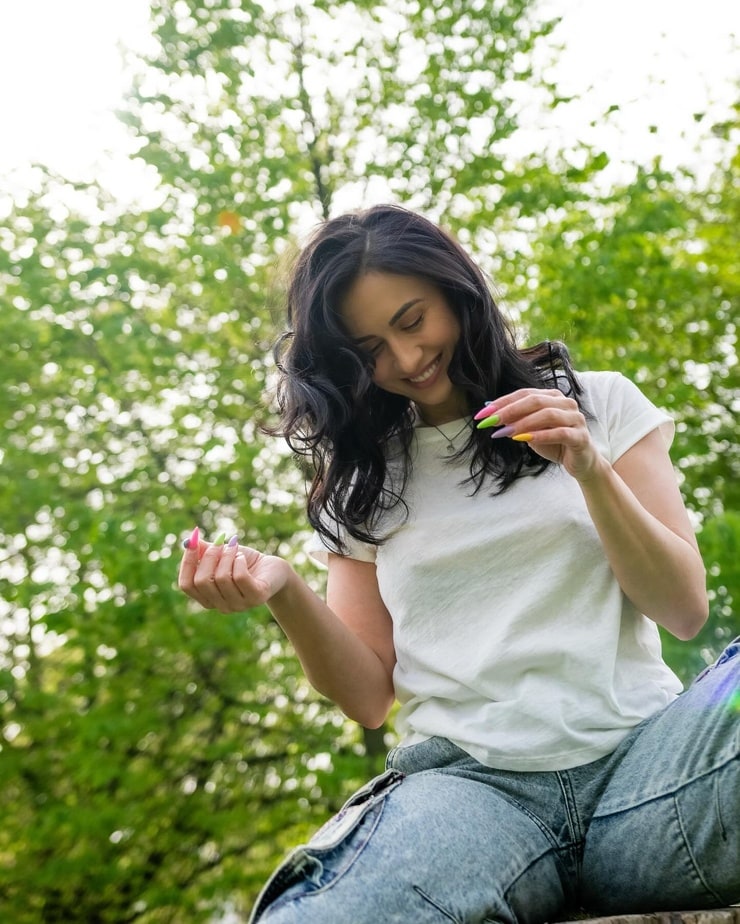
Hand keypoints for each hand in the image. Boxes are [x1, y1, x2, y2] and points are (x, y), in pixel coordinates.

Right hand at [178, 529, 291, 613]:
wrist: (274, 570)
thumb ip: (204, 551)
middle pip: (202, 581)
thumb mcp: (222, 554)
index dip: (187, 563)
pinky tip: (244, 558)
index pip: (186, 585)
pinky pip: (240, 577)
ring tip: (236, 549)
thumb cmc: (245, 562)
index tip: (192, 543)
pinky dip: (240, 561)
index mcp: (208, 598)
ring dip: (227, 556)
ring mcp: (239, 605)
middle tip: (220, 543)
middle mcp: (221, 606)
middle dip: (209, 556)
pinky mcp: (256, 598)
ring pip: (221, 578)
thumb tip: (189, 542)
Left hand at [475, 388, 601, 481]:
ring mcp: (575, 418)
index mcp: (553, 397)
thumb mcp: (530, 430)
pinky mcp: (580, 436)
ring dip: (523, 423)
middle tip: (491, 422)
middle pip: (535, 401)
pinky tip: (525, 440)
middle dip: (510, 411)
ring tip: (506, 433)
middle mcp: (565, 403)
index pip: (524, 394)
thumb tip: (490, 412)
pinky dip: (541, 435)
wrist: (580, 462)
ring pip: (547, 415)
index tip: (483, 414)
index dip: (502, 402)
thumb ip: (515, 421)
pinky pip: (560, 433)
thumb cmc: (554, 442)